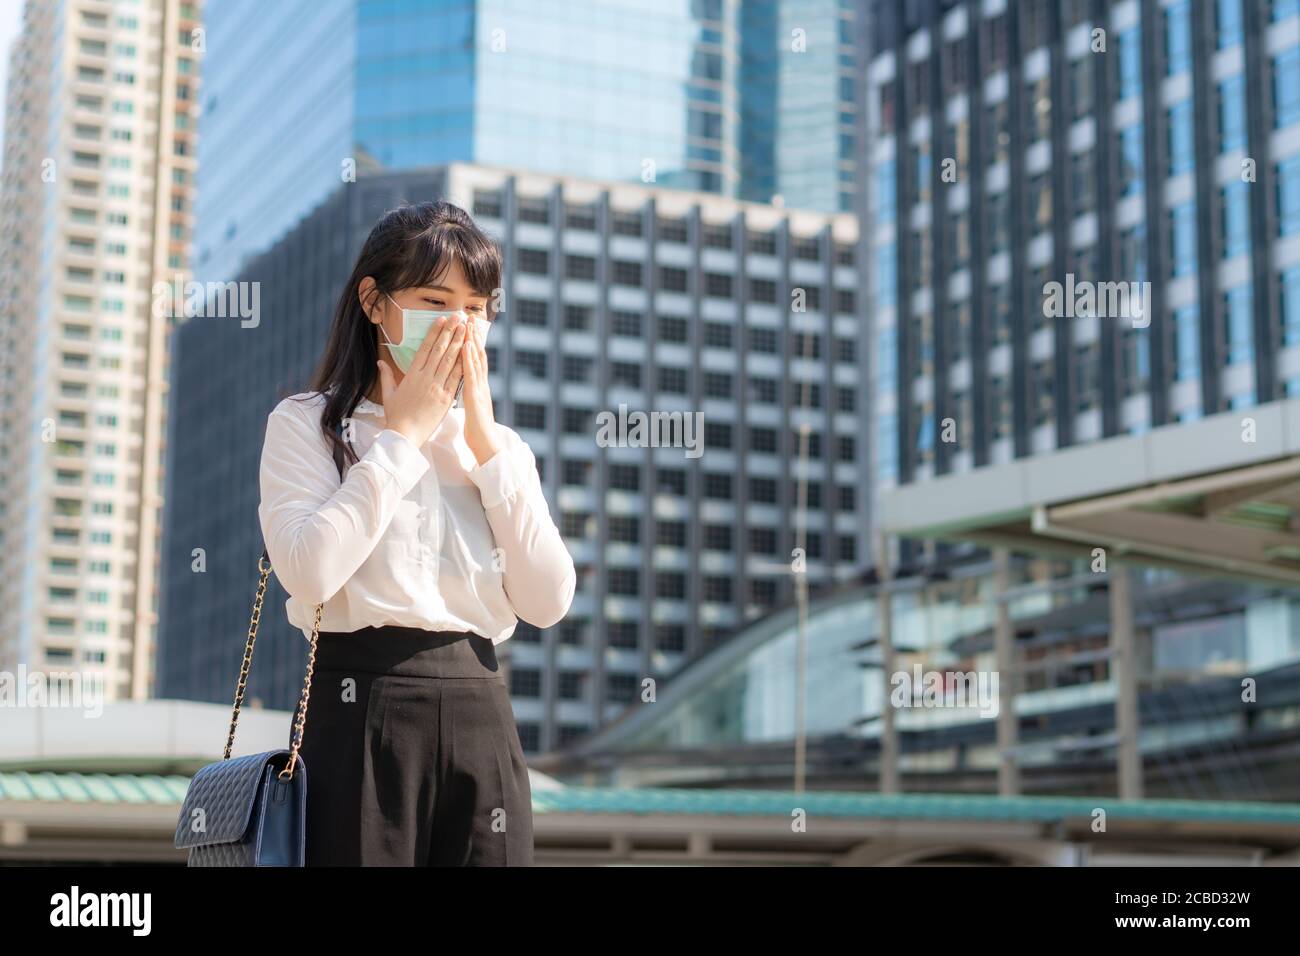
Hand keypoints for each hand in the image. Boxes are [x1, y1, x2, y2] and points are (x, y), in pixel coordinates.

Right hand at [377, 314, 464, 446]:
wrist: (405, 435)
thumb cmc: (396, 416)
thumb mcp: (388, 394)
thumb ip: (386, 376)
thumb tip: (380, 363)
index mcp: (411, 375)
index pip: (424, 348)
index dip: (434, 333)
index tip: (442, 320)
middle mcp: (425, 378)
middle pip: (439, 350)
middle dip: (450, 332)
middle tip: (458, 317)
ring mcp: (436, 387)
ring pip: (449, 361)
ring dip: (459, 343)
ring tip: (466, 329)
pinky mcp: (446, 399)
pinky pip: (456, 378)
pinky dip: (463, 364)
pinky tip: (470, 353)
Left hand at [460, 319, 501, 464]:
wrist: (487, 446)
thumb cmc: (478, 431)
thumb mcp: (473, 409)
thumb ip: (471, 395)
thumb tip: (465, 387)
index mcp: (478, 387)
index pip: (474, 360)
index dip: (472, 343)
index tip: (467, 327)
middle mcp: (481, 384)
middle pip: (478, 355)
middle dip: (474, 336)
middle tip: (470, 316)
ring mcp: (480, 389)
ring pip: (476, 361)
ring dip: (473, 341)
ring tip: (468, 323)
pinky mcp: (476, 397)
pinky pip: (471, 375)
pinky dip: (470, 359)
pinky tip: (467, 346)